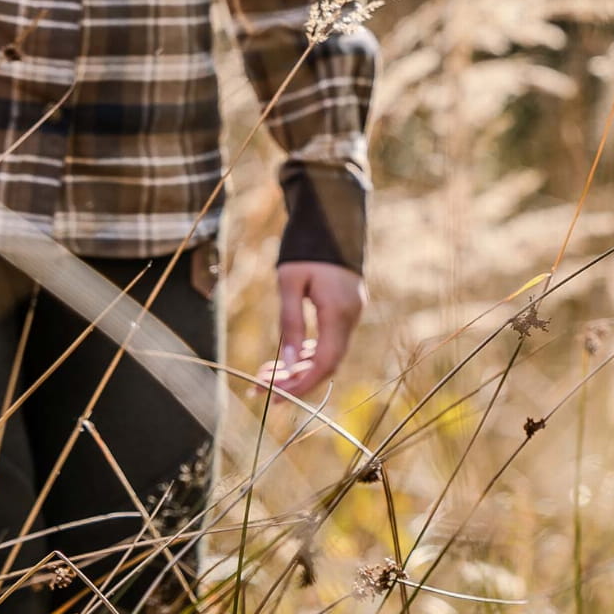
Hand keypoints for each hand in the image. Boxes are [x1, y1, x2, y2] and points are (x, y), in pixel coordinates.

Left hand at [267, 261, 365, 398]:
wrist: (332, 215)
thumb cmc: (306, 248)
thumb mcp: (290, 283)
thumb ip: (291, 323)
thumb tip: (287, 362)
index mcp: (339, 311)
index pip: (325, 363)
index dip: (301, 385)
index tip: (275, 398)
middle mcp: (351, 316)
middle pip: (327, 364)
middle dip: (295, 381)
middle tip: (261, 389)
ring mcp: (352, 311)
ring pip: (329, 353)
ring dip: (299, 368)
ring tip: (265, 374)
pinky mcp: (347, 307)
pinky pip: (331, 340)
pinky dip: (310, 352)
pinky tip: (288, 356)